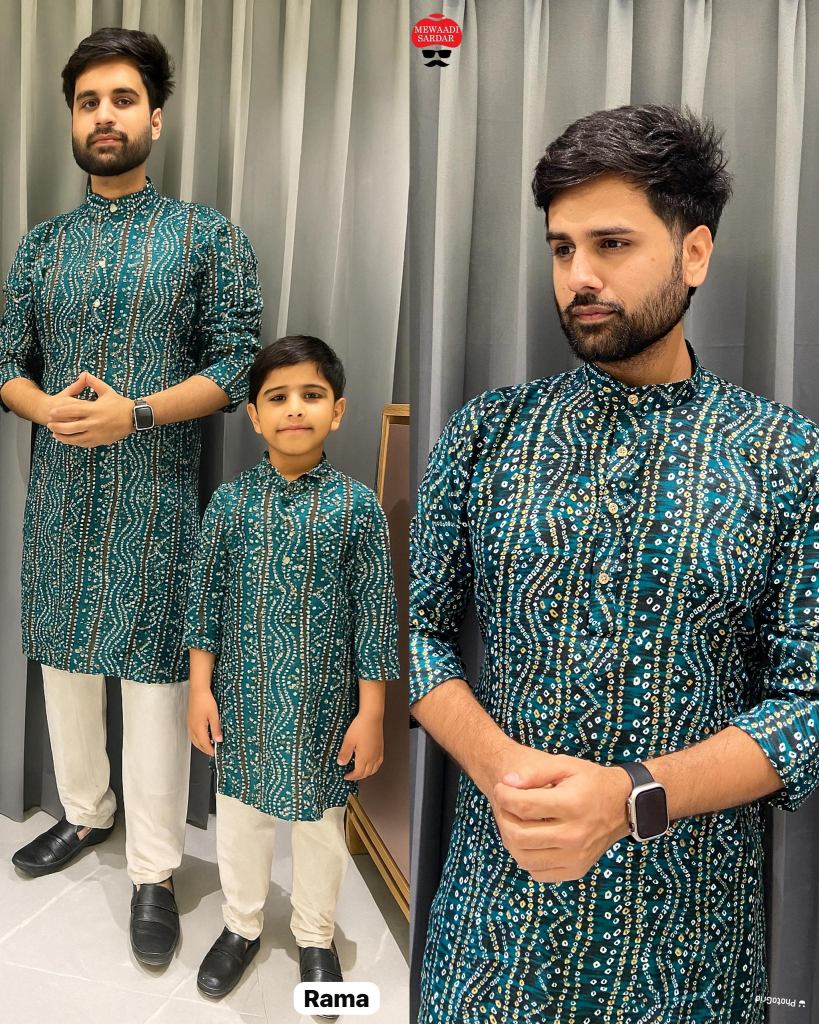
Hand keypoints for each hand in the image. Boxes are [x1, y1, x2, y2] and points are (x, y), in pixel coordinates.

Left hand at [47, 371, 133, 446]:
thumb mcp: (107, 391)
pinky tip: (69, 441)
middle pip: (71, 427)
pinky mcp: (101, 440)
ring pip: (76, 438)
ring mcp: (97, 433)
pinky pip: (85, 443)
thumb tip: (84, 373)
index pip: (73, 411)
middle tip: (49, 425)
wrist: (134, 417)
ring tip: (55, 435)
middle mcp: (94, 423)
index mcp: (94, 410)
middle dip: (58, 427)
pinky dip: (75, 442)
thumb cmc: (120, 404)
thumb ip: (93, 382)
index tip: (51, 413)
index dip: (60, 412)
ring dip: (64, 437)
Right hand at [188, 687, 222, 755]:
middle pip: (198, 743)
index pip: (204, 744)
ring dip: (201, 744)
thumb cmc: (206, 701)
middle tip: (212, 751)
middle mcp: (192, 728)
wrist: (198, 690)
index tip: (215, 753)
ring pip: (194, 739)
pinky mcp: (190, 720)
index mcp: (198, 728)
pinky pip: (192, 733)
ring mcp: (189, 724)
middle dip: (205, 749)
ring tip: (209, 744)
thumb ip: (216, 729)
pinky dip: (198, 738)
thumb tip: (218, 740)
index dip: (210, 750)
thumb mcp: (214, 715)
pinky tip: (203, 735)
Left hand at [337, 711, 383, 780]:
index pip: (358, 773)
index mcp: (364, 758)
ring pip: (374, 769)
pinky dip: (373, 767)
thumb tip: (341, 763)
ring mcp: (378, 753)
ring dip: (366, 773)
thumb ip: (344, 753)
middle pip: (366, 773)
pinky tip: (370, 763)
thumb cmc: (360, 727)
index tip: (345, 776)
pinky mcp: (381, 748)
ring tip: (360, 771)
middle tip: (351, 775)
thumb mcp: (348, 740)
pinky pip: (378, 763)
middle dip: (358, 776)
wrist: (372, 717)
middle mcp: (373, 758)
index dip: (351, 777)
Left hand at [490, 749, 630, 883]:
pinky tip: (530, 839)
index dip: (504, 795)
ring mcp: (576, 857)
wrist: (622, 807)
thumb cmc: (590, 782)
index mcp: (572, 805)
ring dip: (510, 839)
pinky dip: (526, 857)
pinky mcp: (576, 870)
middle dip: (503, 817)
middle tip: (504, 806)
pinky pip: (537, 872)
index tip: (501, 787)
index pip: (523, 806)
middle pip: (519, 835)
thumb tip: (507, 783)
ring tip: (514, 822)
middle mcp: (574, 835)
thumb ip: (534, 772)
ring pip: (523, 857)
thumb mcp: (565, 765)